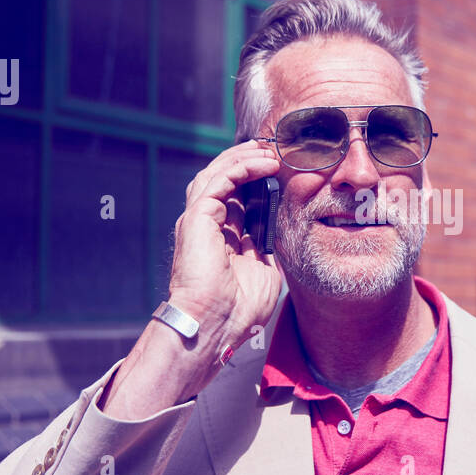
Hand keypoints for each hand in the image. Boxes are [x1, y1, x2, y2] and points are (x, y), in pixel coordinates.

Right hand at [167, 140, 282, 359]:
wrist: (217, 324)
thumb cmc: (238, 309)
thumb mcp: (264, 273)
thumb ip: (265, 250)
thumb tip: (273, 236)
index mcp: (222, 239)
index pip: (236, 198)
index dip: (255, 181)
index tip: (279, 170)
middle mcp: (207, 226)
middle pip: (224, 180)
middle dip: (247, 162)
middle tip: (273, 150)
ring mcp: (199, 220)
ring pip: (217, 174)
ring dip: (244, 159)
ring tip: (269, 150)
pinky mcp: (197, 217)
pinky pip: (218, 180)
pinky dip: (240, 168)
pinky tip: (263, 164)